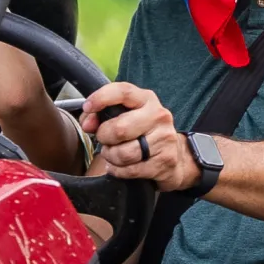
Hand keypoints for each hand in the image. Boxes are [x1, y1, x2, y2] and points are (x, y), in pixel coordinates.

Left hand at [81, 81, 198, 190]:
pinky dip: (119, 171)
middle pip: (119, 129)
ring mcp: (164, 138)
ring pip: (123, 153)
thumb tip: (88, 123)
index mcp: (146, 99)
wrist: (176, 156)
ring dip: (111, 157)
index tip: (88, 107)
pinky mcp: (165, 160)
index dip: (101, 98)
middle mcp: (158, 116)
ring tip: (113, 154)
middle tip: (105, 140)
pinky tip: (121, 166)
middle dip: (104, 137)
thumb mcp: (125, 116)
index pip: (123, 92)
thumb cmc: (143, 133)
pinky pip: (130, 170)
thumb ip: (100, 115)